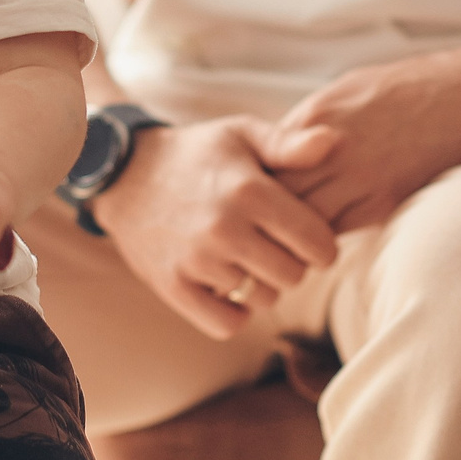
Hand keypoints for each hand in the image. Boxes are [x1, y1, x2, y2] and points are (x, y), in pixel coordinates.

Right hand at [87, 116, 338, 339]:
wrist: (125, 174)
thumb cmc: (196, 154)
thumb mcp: (242, 134)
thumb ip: (290, 144)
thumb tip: (335, 142)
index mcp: (249, 191)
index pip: (317, 243)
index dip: (322, 243)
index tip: (308, 236)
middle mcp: (225, 228)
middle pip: (294, 275)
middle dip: (293, 263)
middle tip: (275, 246)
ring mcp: (198, 261)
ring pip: (263, 299)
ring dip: (262, 285)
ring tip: (248, 259)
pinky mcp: (174, 286)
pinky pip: (227, 324)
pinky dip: (235, 312)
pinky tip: (228, 285)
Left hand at [260, 55, 460, 232]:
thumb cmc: (406, 89)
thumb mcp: (347, 91)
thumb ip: (311, 124)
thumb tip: (282, 149)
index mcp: (316, 118)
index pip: (264, 160)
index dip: (254, 181)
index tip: (248, 196)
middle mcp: (330, 149)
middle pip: (277, 193)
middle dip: (264, 212)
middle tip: (254, 230)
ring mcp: (359, 177)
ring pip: (304, 219)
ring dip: (290, 232)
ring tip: (280, 243)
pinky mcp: (384, 201)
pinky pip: (338, 229)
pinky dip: (322, 239)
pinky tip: (315, 243)